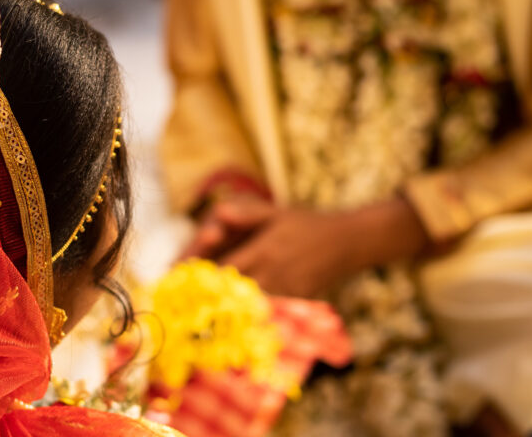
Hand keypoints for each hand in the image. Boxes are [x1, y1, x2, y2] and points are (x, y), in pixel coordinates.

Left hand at [185, 196, 430, 297]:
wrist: (348, 242)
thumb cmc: (308, 224)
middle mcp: (274, 274)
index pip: (224, 271)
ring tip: (206, 320)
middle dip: (211, 300)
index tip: (183, 285)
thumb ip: (246, 213)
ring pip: (250, 307)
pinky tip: (240, 320)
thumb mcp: (276, 213)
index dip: (202, 279)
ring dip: (230, 311)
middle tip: (187, 309)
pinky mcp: (298, 302)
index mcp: (264, 251)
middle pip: (233, 294)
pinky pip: (271, 311)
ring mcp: (287, 291)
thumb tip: (217, 210)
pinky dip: (253, 315)